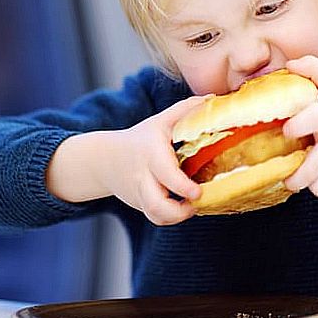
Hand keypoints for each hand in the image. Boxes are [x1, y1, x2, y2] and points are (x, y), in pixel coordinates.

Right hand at [89, 96, 206, 225]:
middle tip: (198, 203)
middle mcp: (143, 176)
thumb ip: (185, 109)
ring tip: (192, 207)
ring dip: (177, 217)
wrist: (104, 160)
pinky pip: (156, 218)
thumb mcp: (159, 121)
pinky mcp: (141, 205)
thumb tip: (213, 99)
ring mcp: (140, 194)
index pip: (165, 173)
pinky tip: (183, 209)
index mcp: (151, 154)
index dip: (181, 186)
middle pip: (156, 204)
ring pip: (156, 216)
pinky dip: (171, 218)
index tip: (197, 192)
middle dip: (179, 212)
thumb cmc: (140, 138)